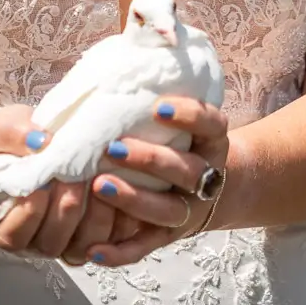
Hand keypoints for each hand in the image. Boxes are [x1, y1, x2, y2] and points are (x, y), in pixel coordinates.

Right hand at [0, 106, 115, 270]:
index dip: (29, 213)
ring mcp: (65, 235)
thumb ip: (16, 137)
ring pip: (81, 247)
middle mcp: (35, 234)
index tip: (41, 184)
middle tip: (76, 179)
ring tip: (99, 182)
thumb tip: (41, 142)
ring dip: (93, 218)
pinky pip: (111, 239)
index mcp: (6, 219)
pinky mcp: (95, 227)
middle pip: (50, 244)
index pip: (14, 236)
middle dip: (65, 212)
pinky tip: (122, 190)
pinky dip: (119, 220)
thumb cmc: (11, 135)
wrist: (39, 133)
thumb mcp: (5, 128)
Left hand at [77, 97, 232, 266]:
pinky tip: (93, 250)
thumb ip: (159, 95)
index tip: (157, 107)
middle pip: (187, 171)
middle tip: (113, 147)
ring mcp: (187, 209)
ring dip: (134, 199)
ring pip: (167, 210)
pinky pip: (144, 247)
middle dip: (151, 159)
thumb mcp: (181, 117)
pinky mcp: (166, 237)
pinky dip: (120, 252)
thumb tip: (127, 51)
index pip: (212, 125)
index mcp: (211, 142)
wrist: (204, 189)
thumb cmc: (177, 141)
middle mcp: (206, 176)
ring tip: (99, 186)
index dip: (190, 116)